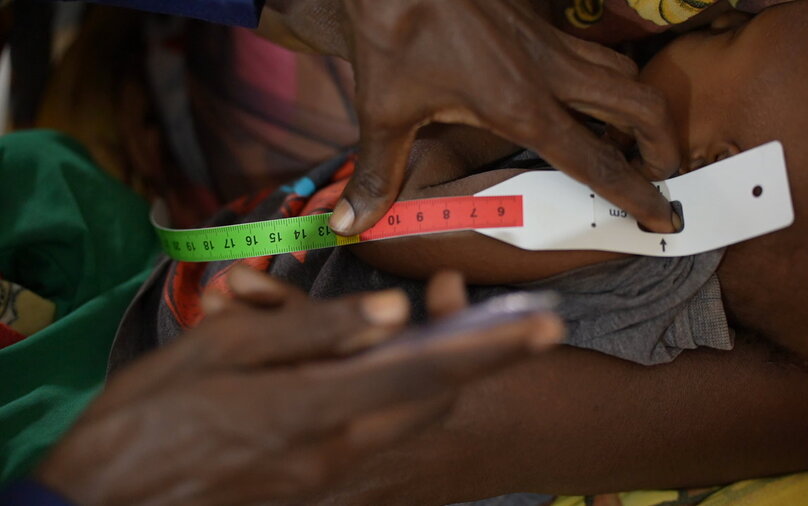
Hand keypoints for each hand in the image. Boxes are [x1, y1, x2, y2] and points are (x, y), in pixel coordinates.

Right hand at [36, 267, 562, 505]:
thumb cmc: (146, 422)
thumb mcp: (216, 354)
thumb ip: (310, 331)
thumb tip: (393, 314)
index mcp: (314, 411)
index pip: (424, 373)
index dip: (490, 348)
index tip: (542, 324)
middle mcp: (336, 454)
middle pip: (431, 402)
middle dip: (482, 359)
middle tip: (515, 320)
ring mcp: (328, 481)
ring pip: (407, 421)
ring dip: (440, 375)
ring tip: (450, 329)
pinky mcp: (314, 492)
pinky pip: (375, 442)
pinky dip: (395, 402)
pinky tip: (381, 371)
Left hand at [266, 0, 680, 234]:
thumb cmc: (392, 31)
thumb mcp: (383, 111)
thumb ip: (378, 173)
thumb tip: (354, 223)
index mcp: (521, 107)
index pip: (598, 160)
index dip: (636, 193)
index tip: (662, 217)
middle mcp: (550, 74)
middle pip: (640, 107)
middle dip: (662, 146)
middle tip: (659, 176)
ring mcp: (550, 43)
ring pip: (624, 75)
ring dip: (641, 111)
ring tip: (633, 144)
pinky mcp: (540, 25)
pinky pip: (595, 56)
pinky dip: (610, 83)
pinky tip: (586, 101)